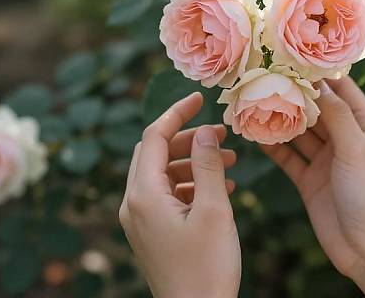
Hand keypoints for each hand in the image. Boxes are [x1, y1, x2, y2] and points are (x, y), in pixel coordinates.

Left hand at [119, 92, 240, 297]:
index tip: (200, 98)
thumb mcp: (213, 209)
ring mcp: (140, 218)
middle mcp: (134, 203)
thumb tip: (205, 130)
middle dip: (188, 139)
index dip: (177, 112)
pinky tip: (221, 188)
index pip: (154, 136)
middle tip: (221, 135)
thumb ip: (208, 164)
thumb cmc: (207, 267)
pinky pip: (168, 194)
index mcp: (143, 194)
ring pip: (164, 172)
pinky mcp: (151, 230)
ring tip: (230, 162)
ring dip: (194, 162)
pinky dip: (191, 183)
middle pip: (156, 152)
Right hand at [259, 76, 364, 277]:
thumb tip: (316, 82)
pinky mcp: (309, 178)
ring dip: (279, 119)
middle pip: (315, 109)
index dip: (319, 73)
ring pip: (298, 131)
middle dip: (293, 94)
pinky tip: (254, 134)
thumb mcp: (356, 149)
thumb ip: (336, 115)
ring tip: (254, 101)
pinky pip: (288, 156)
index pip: (341, 89)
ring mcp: (325, 158)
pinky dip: (273, 146)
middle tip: (265, 76)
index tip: (293, 56)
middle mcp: (344, 138)